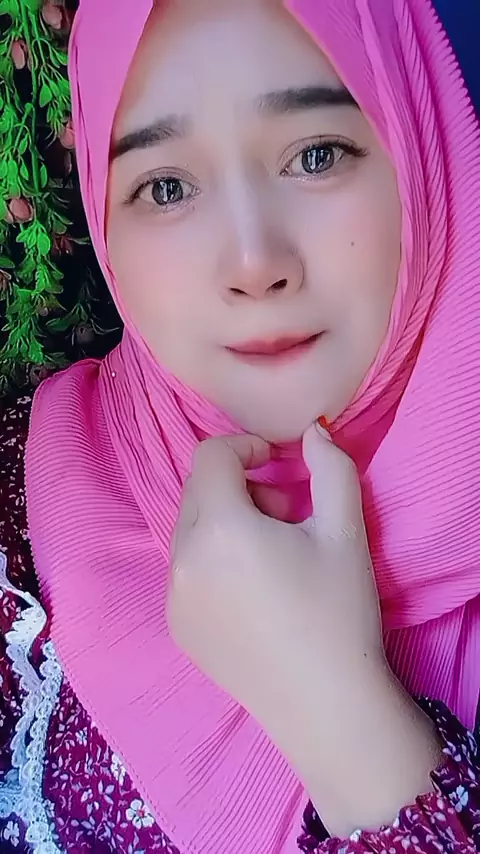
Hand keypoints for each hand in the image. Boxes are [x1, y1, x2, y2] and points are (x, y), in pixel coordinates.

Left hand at [168, 424, 440, 835]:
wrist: (327, 706)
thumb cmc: (339, 612)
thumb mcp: (346, 531)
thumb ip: (331, 467)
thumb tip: (314, 431)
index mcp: (219, 528)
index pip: (212, 456)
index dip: (246, 448)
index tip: (279, 464)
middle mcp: (183, 559)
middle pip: (199, 491)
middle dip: (239, 487)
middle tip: (285, 515)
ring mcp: (173, 597)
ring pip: (190, 531)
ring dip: (224, 523)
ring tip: (270, 556)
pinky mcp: (177, 627)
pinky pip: (186, 570)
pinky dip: (211, 561)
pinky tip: (252, 593)